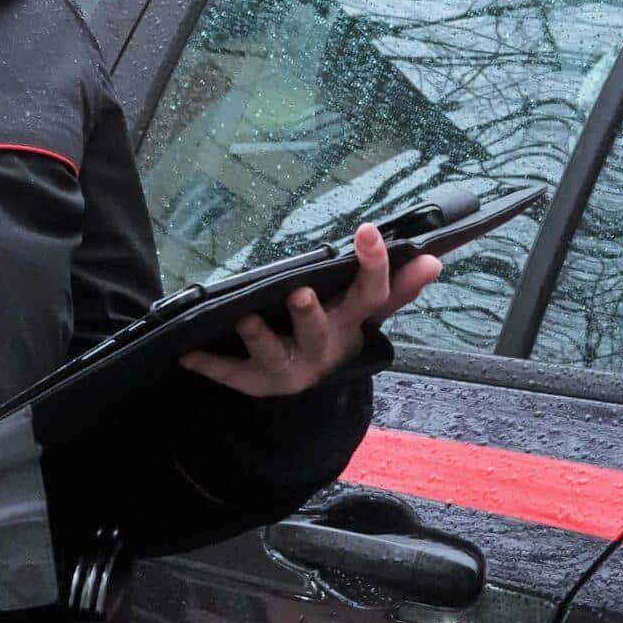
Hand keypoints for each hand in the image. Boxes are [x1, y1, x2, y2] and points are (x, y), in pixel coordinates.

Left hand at [180, 222, 440, 398]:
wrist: (312, 391)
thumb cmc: (340, 331)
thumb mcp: (367, 311)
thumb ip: (399, 285)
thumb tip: (435, 259)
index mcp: (352, 325)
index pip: (372, 295)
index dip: (373, 265)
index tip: (367, 231)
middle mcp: (323, 348)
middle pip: (319, 330)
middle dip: (310, 314)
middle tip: (300, 292)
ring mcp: (288, 367)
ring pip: (274, 354)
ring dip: (260, 337)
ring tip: (246, 316)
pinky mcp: (255, 381)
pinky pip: (231, 374)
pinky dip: (211, 364)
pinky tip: (188, 352)